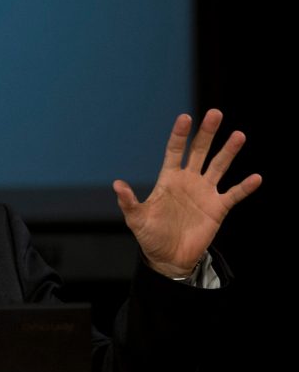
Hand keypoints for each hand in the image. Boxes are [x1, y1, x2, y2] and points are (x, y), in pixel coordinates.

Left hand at [113, 109, 261, 277]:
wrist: (168, 258)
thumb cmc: (150, 236)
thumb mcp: (136, 219)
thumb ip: (128, 202)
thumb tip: (117, 185)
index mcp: (168, 179)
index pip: (175, 151)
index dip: (180, 135)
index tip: (185, 118)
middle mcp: (189, 181)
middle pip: (200, 151)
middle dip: (207, 133)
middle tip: (215, 113)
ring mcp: (205, 193)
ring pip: (219, 166)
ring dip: (228, 152)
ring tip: (238, 135)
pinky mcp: (217, 208)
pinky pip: (234, 194)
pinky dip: (244, 187)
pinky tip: (255, 178)